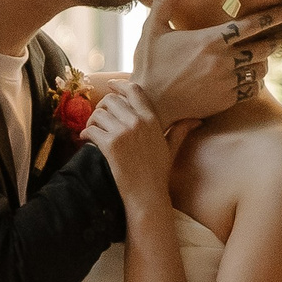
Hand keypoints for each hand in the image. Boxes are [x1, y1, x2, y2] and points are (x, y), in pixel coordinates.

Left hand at [80, 81, 175, 213]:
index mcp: (151, 119)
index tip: (111, 85)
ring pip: (98, 113)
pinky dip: (85, 134)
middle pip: (111, 100)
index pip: (133, 90)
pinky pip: (91, 130)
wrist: (147, 195)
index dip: (119, 85)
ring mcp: (123, 132)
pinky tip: (85, 139)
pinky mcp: (110, 145)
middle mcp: (137, 122)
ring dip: (92, 121)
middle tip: (99, 117)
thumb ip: (180, 130)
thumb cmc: (158, 173)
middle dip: (101, 106)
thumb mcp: (171, 148)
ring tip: (92, 129)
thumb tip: (196, 121)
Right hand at [131, 0, 281, 124]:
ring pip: (259, 70)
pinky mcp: (225, 100)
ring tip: (261, 59)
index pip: (249, 25)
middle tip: (277, 37)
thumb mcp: (152, 30)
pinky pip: (251, 89)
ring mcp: (226, 82)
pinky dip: (255, 82)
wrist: (149, 105)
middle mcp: (222, 61)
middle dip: (273, 41)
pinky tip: (251, 78)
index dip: (271, 17)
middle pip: (262, 47)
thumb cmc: (150, 66)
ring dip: (263, 63)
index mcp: (209, 40)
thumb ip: (164, 1)